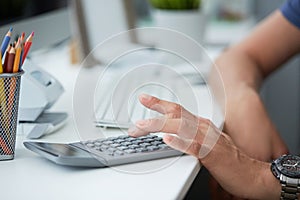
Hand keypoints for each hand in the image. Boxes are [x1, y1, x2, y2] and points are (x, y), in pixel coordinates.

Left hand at [128, 94, 280, 198]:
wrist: (252, 174)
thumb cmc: (230, 160)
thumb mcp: (206, 144)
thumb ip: (190, 138)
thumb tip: (172, 137)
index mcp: (201, 125)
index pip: (177, 110)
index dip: (160, 103)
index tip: (145, 99)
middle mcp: (203, 128)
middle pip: (176, 113)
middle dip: (155, 108)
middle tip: (140, 104)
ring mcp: (207, 140)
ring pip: (180, 127)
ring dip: (159, 125)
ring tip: (142, 126)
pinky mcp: (212, 155)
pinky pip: (193, 146)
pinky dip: (180, 142)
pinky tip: (167, 140)